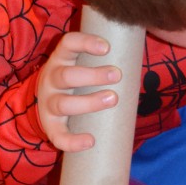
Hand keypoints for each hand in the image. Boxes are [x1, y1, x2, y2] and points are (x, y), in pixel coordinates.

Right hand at [37, 32, 121, 150]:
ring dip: (89, 102)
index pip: (68, 44)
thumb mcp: (79, 63)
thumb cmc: (74, 80)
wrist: (44, 102)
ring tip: (112, 99)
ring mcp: (48, 103)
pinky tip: (90, 141)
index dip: (85, 43)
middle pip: (66, 76)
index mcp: (60, 59)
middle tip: (117, 75)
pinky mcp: (50, 125)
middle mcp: (51, 80)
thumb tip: (140, 50)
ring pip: (64, 103)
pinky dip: (72, 141)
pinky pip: (58, 135)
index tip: (107, 47)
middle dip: (93, 76)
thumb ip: (101, 57)